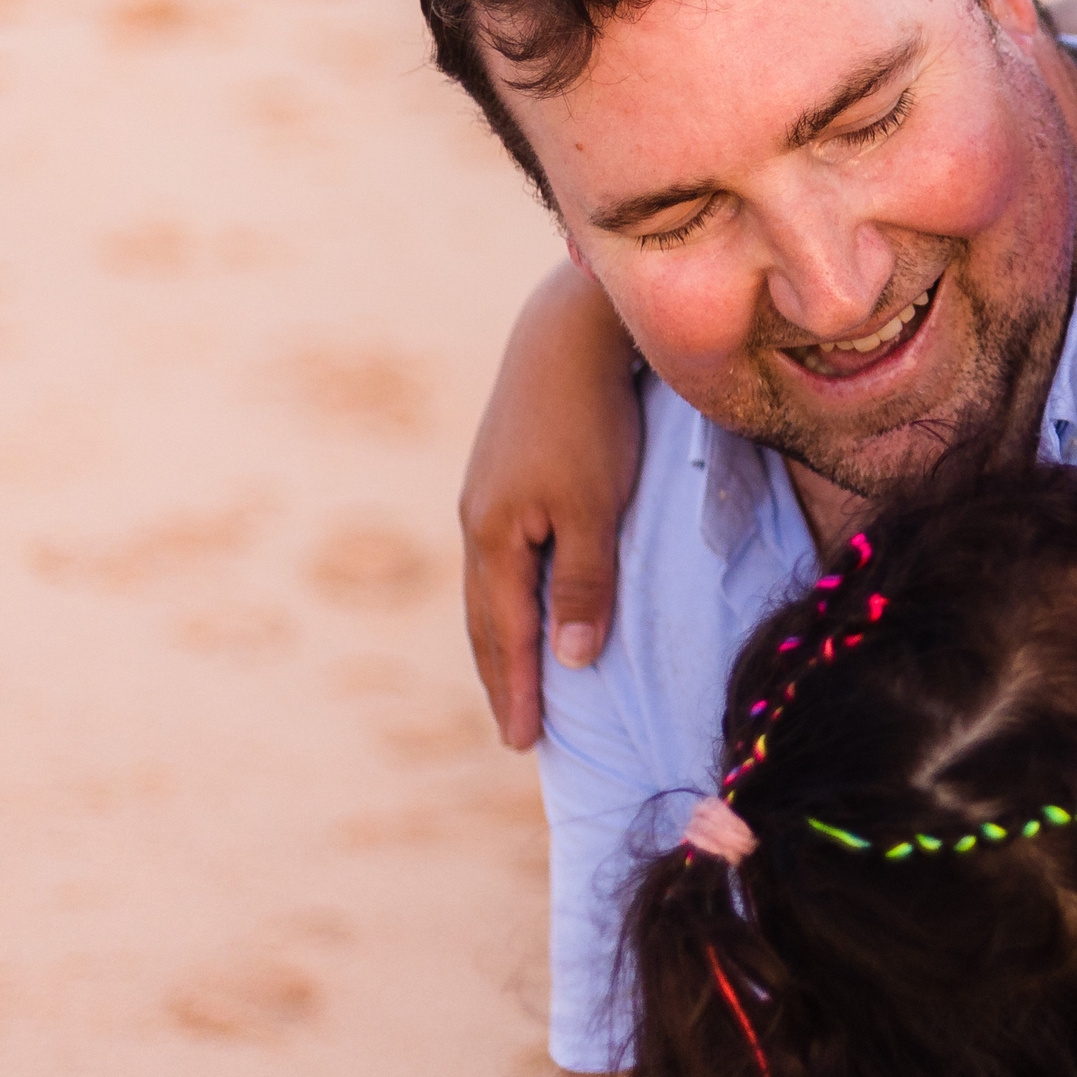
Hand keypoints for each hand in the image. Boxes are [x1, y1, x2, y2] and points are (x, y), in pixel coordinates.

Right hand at [460, 266, 644, 747]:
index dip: (517, 690)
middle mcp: (478, 521)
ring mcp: (485, 493)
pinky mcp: (502, 470)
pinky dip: (510, 593)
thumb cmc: (592, 421)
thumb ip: (586, 586)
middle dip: (501, 675)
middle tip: (517, 729)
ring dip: (502, 635)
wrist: (569, 332)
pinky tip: (524, 598)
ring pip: (491, 585)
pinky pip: (501, 554)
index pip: (506, 635)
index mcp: (494, 538)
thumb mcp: (599, 511)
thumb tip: (571, 660)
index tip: (523, 744)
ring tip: (517, 675)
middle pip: (487, 618)